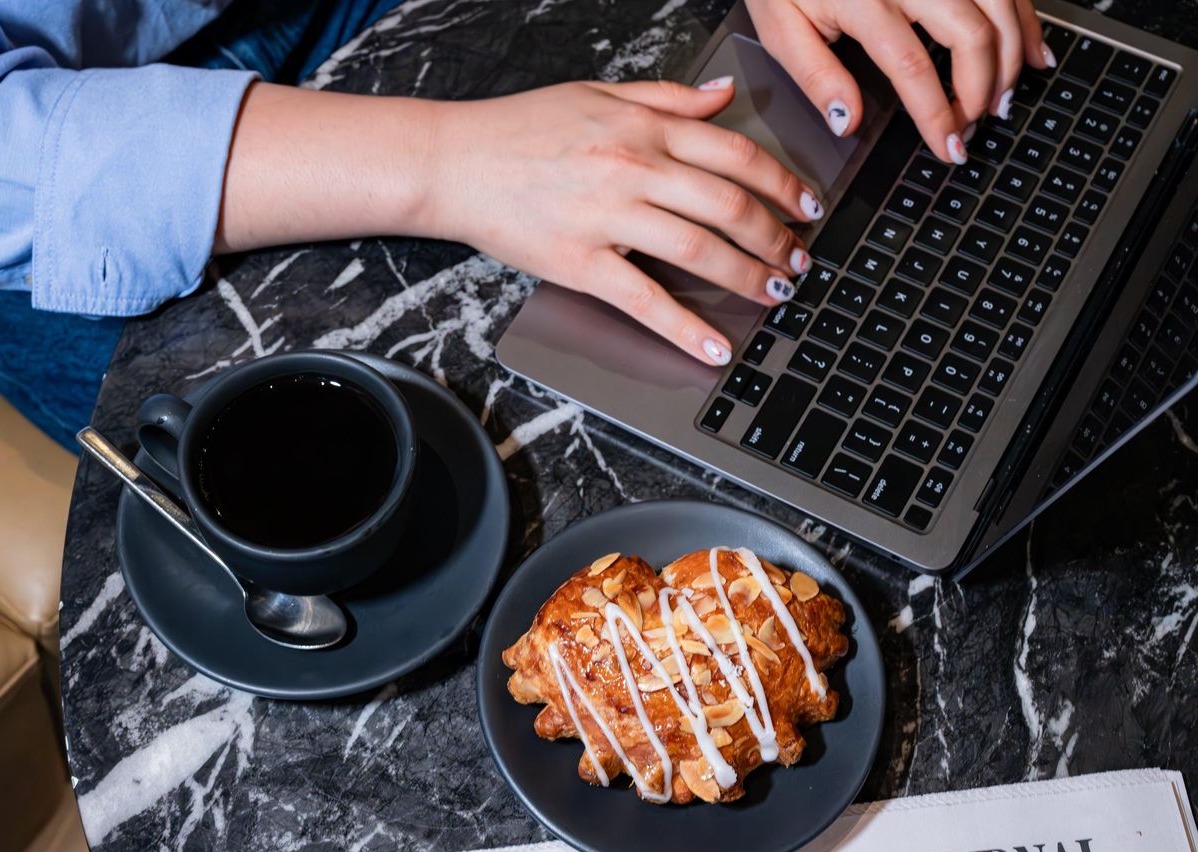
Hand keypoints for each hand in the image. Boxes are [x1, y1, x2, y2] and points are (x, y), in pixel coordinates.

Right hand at [422, 79, 822, 365]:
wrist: (454, 162)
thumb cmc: (519, 130)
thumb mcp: (598, 93)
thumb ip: (666, 98)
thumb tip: (723, 95)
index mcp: (643, 128)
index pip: (734, 154)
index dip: (782, 182)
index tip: (806, 205)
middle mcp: (633, 168)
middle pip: (729, 204)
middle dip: (776, 236)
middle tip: (799, 260)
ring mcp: (607, 218)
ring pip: (698, 249)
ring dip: (747, 276)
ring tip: (773, 294)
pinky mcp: (580, 263)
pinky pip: (644, 300)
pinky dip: (686, 328)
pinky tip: (714, 348)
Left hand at [745, 0, 1049, 163]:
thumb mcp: (781, 26)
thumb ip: (815, 76)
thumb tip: (848, 122)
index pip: (912, 67)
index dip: (937, 113)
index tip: (948, 146)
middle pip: (971, 34)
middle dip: (981, 89)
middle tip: (973, 125)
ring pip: (1000, 5)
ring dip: (1011, 56)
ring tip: (1003, 100)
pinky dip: (1025, 20)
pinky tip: (1030, 53)